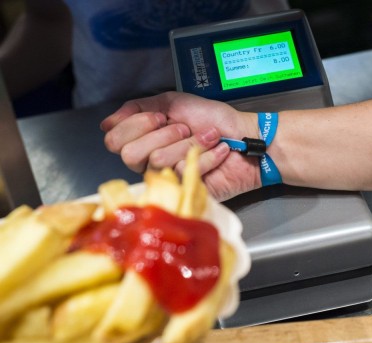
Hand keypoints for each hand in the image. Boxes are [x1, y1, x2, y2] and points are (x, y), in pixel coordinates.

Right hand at [101, 91, 261, 200]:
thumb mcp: (172, 103)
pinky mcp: (189, 191)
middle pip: (130, 154)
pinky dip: (207, 154)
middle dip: (162, 134)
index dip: (137, 125)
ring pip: (160, 160)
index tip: (162, 116)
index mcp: (144, 142)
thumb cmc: (212, 120)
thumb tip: (106, 123)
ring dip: (190, 142)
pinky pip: (185, 170)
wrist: (245, 135)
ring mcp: (170, 180)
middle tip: (185, 128)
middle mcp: (151, 164)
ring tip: (209, 137)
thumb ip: (138, 108)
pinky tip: (220, 151)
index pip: (114, 140)